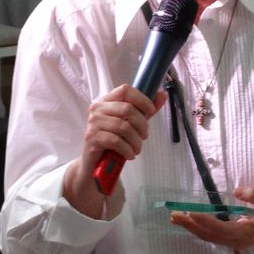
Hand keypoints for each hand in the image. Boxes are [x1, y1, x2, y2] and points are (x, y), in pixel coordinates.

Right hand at [63, 85, 166, 215]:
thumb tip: (162, 95)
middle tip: (144, 136)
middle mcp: (97, 109)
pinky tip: (130, 155)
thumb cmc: (112, 141)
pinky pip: (116, 141)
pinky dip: (127, 150)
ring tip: (137, 149)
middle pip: (127, 109)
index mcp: (106, 101)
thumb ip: (144, 110)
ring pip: (123, 127)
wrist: (94, 163)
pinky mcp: (92, 138)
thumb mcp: (130, 124)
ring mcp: (93, 123)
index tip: (151, 111)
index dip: (142, 99)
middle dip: (142, 124)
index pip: (125, 90)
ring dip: (136, 141)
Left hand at [169, 186, 253, 249]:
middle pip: (210, 236)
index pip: (222, 228)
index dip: (205, 221)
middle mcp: (239, 241)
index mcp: (248, 232)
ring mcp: (235, 242)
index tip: (191, 213)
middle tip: (174, 215)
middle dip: (191, 226)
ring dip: (191, 228)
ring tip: (175, 218)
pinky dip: (198, 229)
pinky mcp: (233, 239)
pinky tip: (188, 221)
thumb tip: (239, 191)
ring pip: (209, 237)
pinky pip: (212, 236)